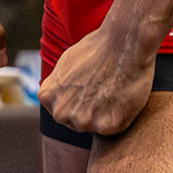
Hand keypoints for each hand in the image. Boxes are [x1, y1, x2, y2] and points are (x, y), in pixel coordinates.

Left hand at [38, 22, 155, 136]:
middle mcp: (61, 113)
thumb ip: (58, 84)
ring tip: (114, 91)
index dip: (79, 99)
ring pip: (94, 126)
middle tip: (105, 89)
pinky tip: (124, 97)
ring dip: (105, 115)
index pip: (62, 110)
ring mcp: (83, 122)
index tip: (91, 86)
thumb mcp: (65, 62)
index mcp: (47, 97)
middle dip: (89, 110)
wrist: (124, 42)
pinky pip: (114, 129)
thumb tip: (59, 94)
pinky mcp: (106, 126)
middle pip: (76, 121)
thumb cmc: (98, 47)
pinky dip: (121, 117)